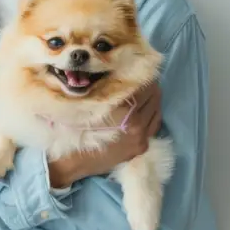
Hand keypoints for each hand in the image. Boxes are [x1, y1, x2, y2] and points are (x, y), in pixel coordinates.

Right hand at [48, 80, 162, 188]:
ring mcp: (140, 136)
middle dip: (150, 85)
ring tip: (146, 92)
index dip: (143, 74)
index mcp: (123, 109)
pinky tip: (147, 109)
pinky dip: (154, 114)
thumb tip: (117, 72)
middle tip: (143, 78)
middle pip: (153, 96)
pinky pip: (155, 124)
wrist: (73, 161)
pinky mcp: (141, 146)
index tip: (140, 68)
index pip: (144, 85)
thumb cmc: (75, 129)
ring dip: (153, 99)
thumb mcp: (88, 104)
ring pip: (156, 109)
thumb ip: (106, 89)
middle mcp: (136, 123)